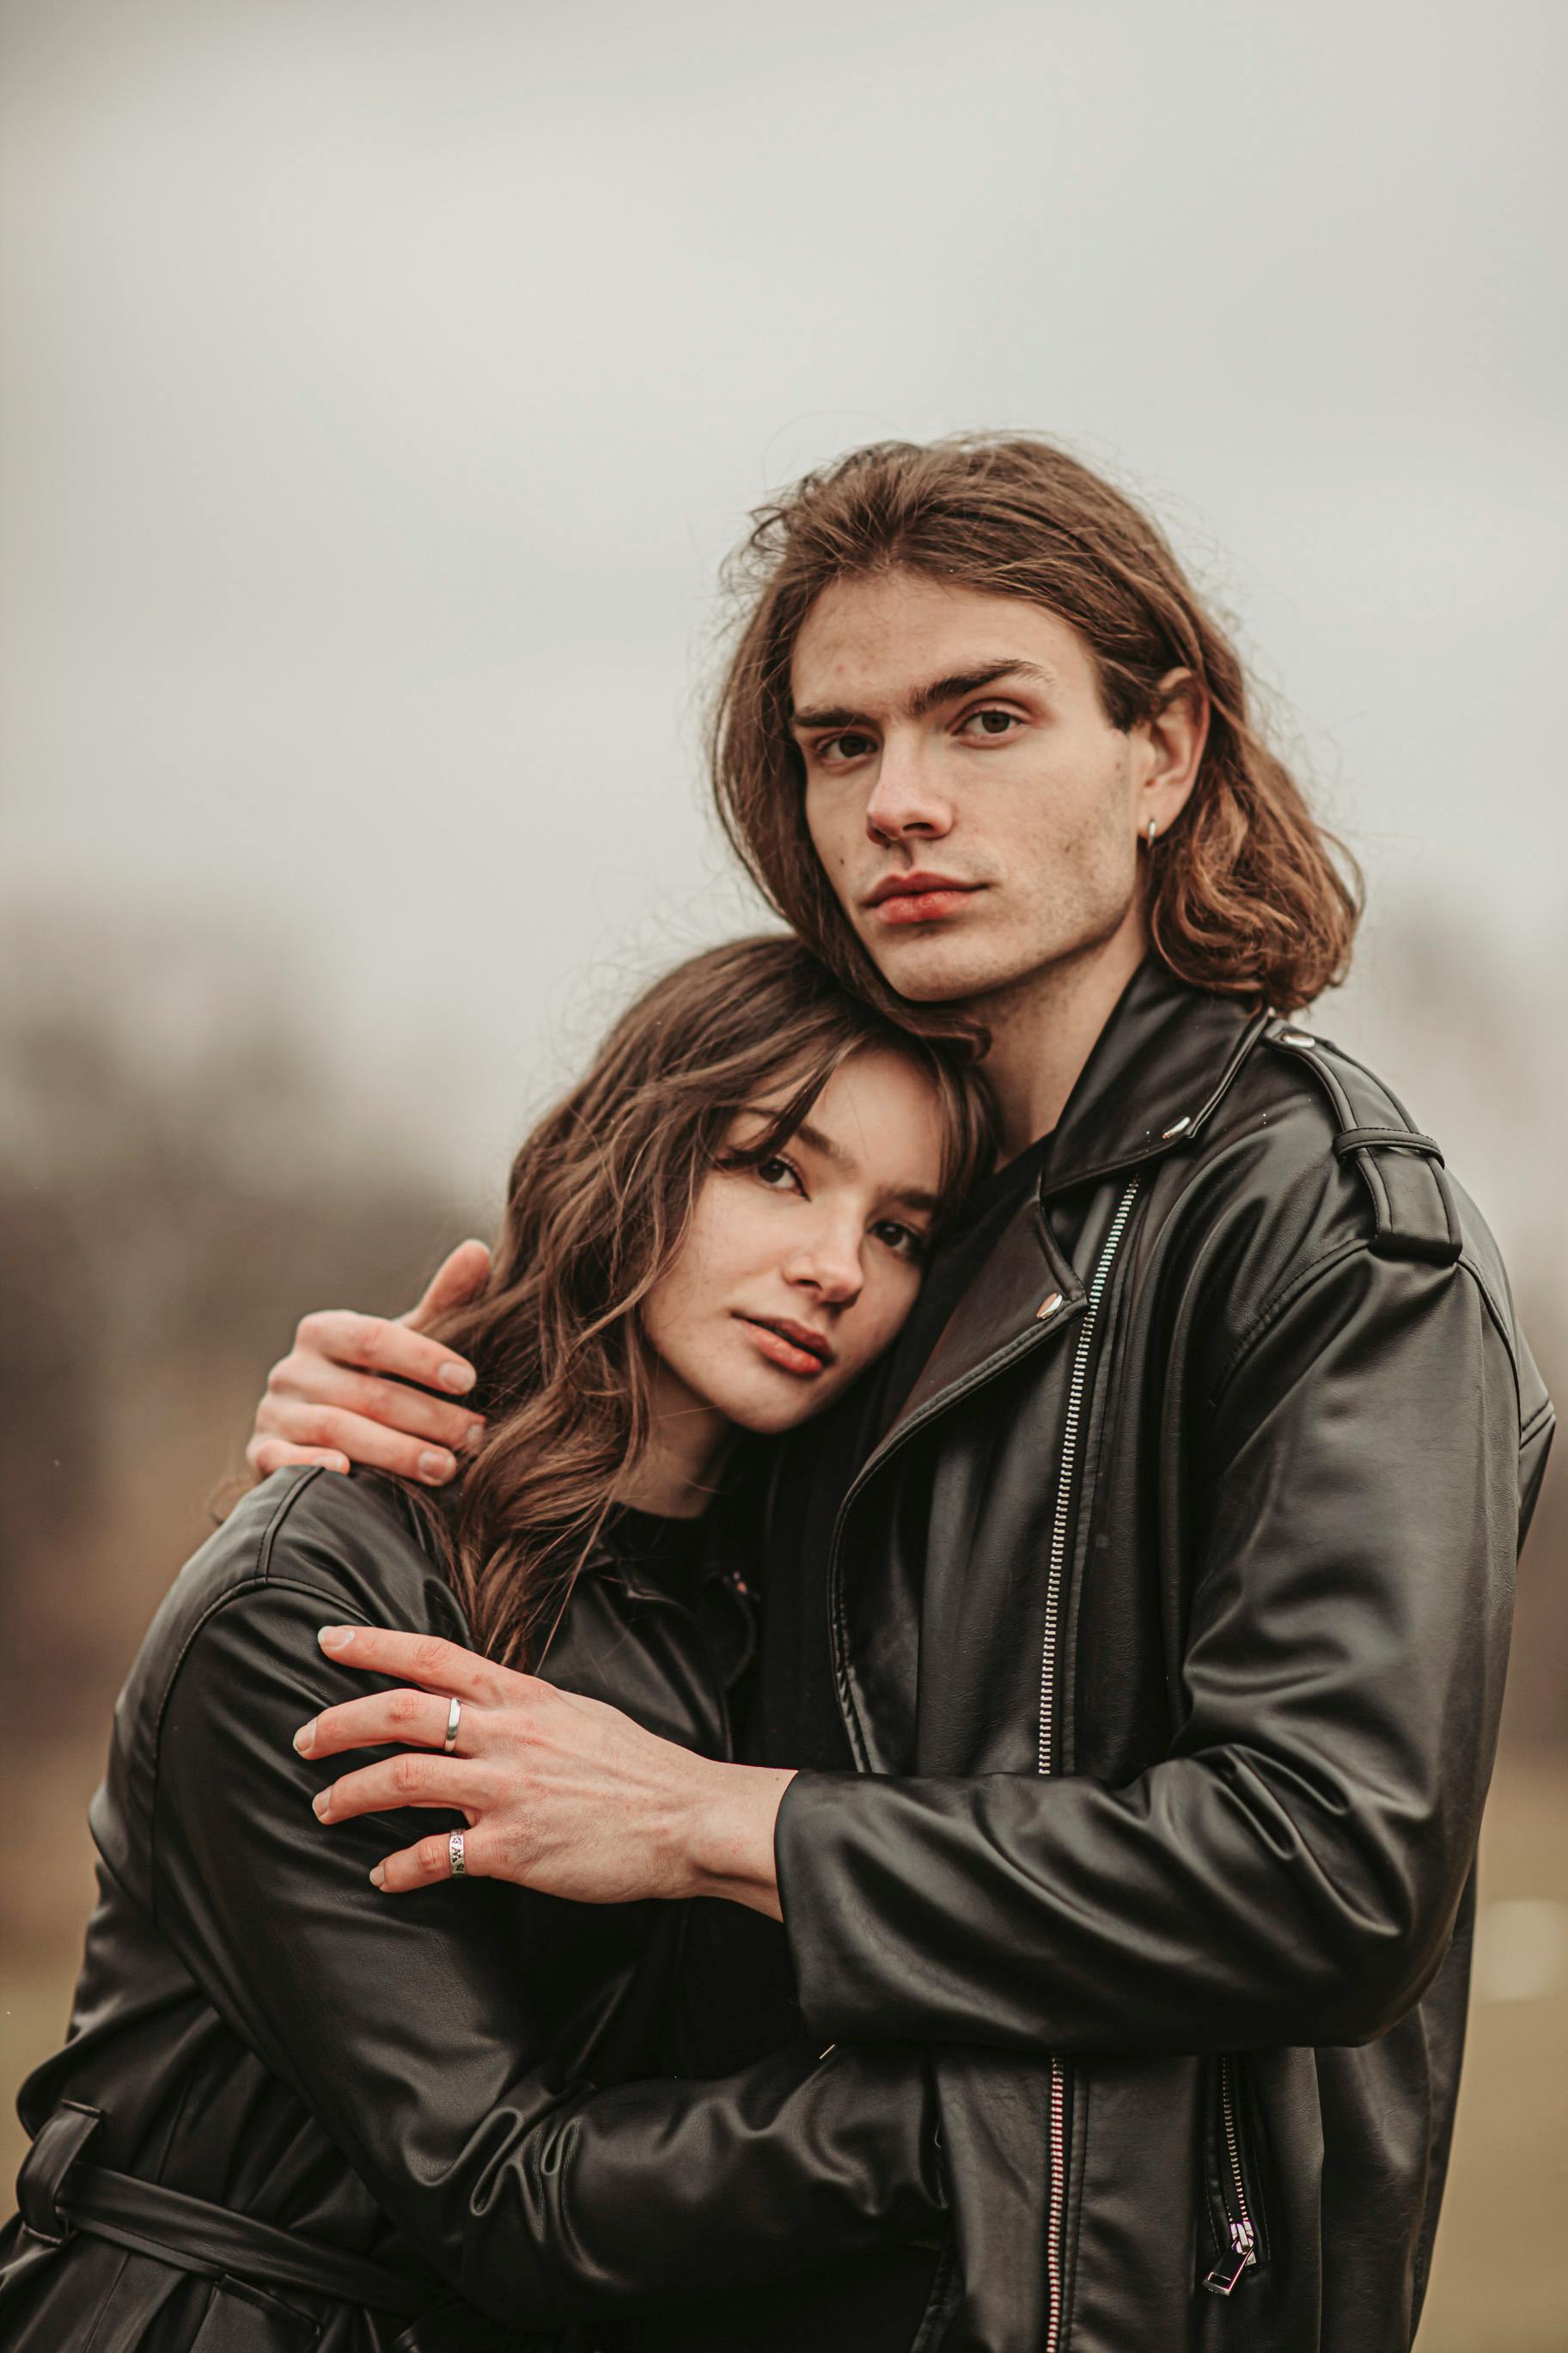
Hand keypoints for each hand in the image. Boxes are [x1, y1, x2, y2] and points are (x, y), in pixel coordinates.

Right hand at [245, 1240, 490, 1485]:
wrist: (316, 1439)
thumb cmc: (374, 1382)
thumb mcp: (405, 1344)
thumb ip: (442, 1303)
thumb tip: (477, 1251)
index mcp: (323, 1332)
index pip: (373, 1337)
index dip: (422, 1357)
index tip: (469, 1380)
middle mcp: (292, 1369)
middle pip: (365, 1392)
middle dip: (428, 1416)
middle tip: (475, 1435)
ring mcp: (274, 1414)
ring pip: (337, 1430)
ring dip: (396, 1451)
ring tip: (446, 1467)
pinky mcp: (262, 1456)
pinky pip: (285, 1462)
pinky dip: (314, 1466)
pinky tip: (350, 1475)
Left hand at [294, 1624, 791, 1916]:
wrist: (687, 1818)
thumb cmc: (636, 1767)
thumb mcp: (576, 1712)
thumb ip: (520, 1707)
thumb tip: (474, 1706)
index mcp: (523, 1696)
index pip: (432, 1655)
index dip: (372, 1643)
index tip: (327, 1639)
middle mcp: (508, 1736)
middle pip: (400, 1713)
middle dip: (338, 1724)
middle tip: (303, 1739)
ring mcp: (508, 1792)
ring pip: (403, 1780)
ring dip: (351, 1794)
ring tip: (325, 1806)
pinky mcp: (513, 1850)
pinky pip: (434, 1856)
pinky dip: (397, 1867)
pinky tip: (381, 1875)